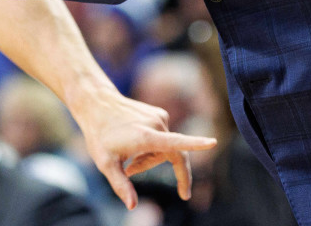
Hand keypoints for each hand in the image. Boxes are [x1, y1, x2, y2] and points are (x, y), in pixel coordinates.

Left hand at [73, 90, 216, 208]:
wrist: (97, 104)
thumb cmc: (99, 135)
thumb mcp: (106, 164)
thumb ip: (121, 184)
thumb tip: (133, 206)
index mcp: (146, 137)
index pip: (176, 143)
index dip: (196, 144)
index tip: (213, 143)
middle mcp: (157, 124)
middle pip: (171, 155)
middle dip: (155, 167)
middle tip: (129, 170)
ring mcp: (159, 117)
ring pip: (166, 147)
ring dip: (151, 157)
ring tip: (129, 157)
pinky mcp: (159, 113)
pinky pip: (162, 136)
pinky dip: (151, 146)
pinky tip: (133, 143)